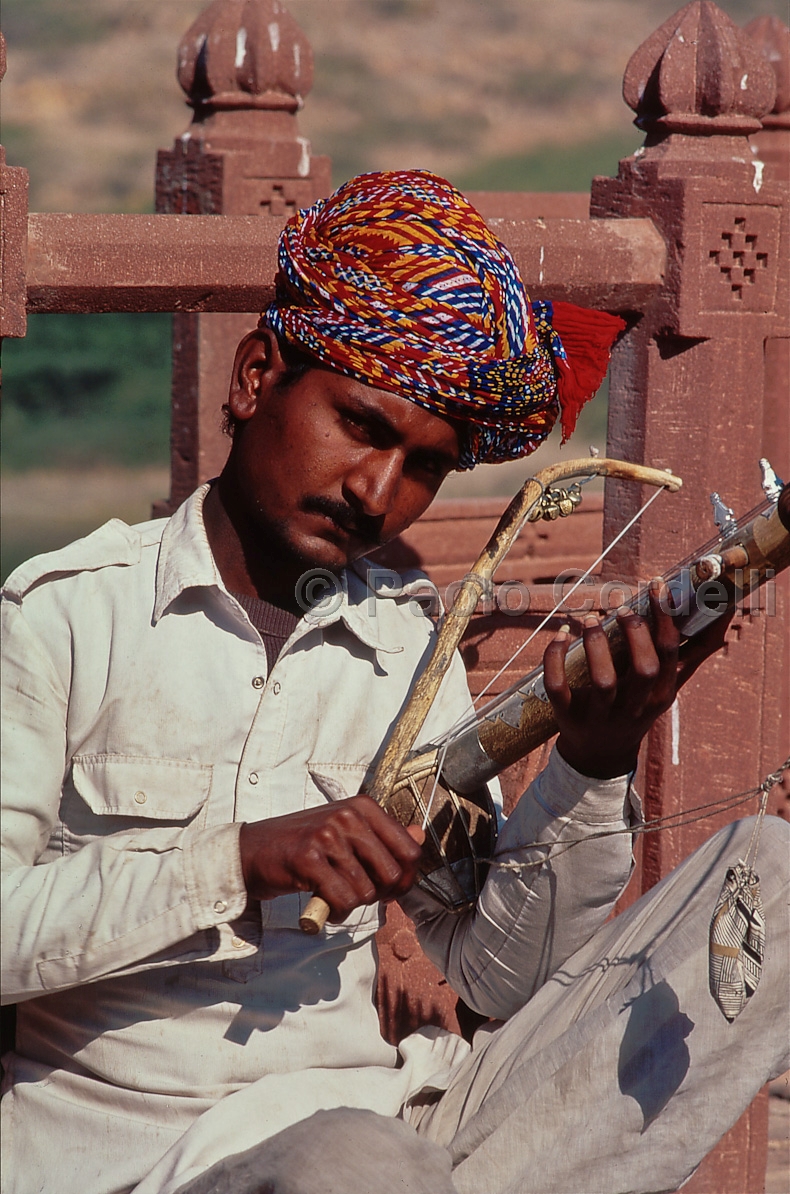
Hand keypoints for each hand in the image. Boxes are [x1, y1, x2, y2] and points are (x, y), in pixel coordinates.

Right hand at [239, 796, 424, 921]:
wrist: (253, 850)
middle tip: (357, 895)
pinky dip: (336, 911)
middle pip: (392, 874)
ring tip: (334, 896)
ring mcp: (327, 835)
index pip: (409, 850)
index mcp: (363, 807)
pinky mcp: (308, 859)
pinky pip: (342, 900)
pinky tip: (323, 903)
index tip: (386, 888)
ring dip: (352, 905)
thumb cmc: (303, 844)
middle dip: (379, 895)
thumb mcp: (347, 832)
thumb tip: (419, 835)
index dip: (404, 878)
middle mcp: (348, 816)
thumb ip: (383, 836)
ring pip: (366, 891)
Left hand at [543, 580, 731, 778]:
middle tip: (623, 608)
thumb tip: (720, 613)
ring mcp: (600, 715)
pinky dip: (555, 658)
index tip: (656, 587)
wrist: (599, 756)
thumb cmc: (635, 709)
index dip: (664, 618)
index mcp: (659, 696)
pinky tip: (560, 635)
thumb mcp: (664, 689)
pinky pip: (558, 687)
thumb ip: (687, 657)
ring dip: (596, 644)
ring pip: (603, 680)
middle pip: (643, 669)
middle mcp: (633, 708)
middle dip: (635, 633)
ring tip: (590, 619)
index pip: (668, 654)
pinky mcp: (568, 717)